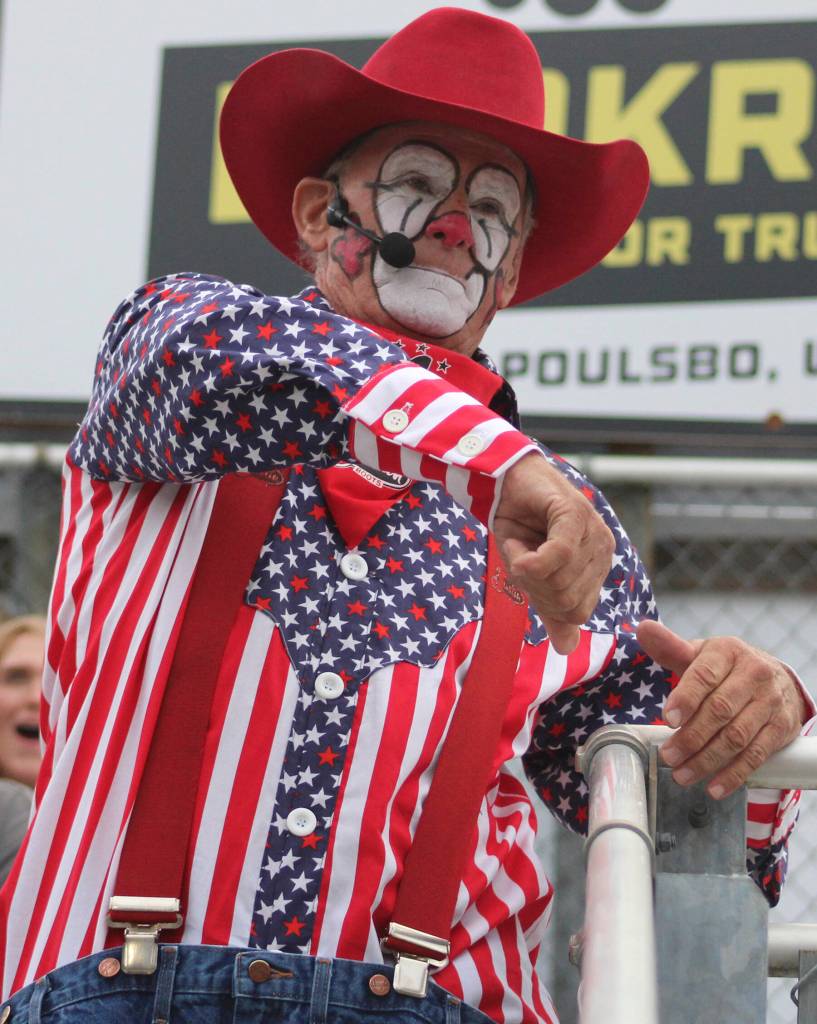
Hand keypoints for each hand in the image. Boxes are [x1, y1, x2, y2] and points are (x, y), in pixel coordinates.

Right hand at [493, 452, 614, 654]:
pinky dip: (528, 560)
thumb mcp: (533, 575)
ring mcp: (593, 531)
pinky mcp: (575, 514)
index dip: (545, 605)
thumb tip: (566, 649)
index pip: (578, 613)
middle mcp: (602, 550)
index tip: (527, 580)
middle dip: (534, 590)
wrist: (503, 481)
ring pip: (560, 582)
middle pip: (569, 601)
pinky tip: (515, 547)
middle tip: (520, 560)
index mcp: (596, 566)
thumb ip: (551, 608)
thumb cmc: (519, 526)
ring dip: (525, 571)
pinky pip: (557, 556)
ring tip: (519, 545)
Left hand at [637, 619, 806, 798]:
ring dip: (707, 760)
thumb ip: (671, 648)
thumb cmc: (725, 668)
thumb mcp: (700, 654)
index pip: (704, 675)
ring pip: (737, 736)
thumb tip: (643, 630)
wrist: (775, 678)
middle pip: (720, 710)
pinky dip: (734, 774)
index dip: (686, 699)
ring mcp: (771, 702)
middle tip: (668, 756)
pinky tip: (714, 787)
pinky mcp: (782, 727)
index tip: (667, 719)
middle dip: (691, 737)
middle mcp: (754, 674)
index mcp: (728, 652)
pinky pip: (757, 754)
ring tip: (682, 775)